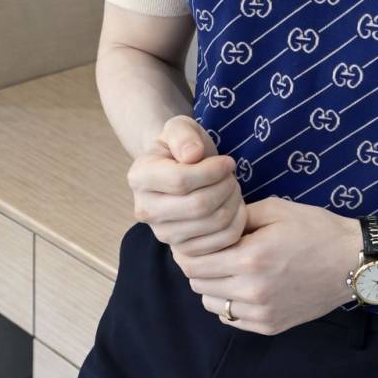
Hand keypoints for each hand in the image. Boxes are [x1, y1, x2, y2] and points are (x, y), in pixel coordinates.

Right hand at [128, 114, 245, 255]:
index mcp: (139, 177)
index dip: (213, 171)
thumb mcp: (181, 127)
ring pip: (214, 223)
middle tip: (231, 175)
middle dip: (226, 186)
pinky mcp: (183, 250)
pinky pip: (223, 241)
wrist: (182, 170)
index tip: (227, 161)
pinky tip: (234, 206)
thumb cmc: (183, 146)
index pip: (181, 181)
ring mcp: (163, 235)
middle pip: (199, 205)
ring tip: (231, 187)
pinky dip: (238, 221)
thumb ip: (183, 134)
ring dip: (234, 201)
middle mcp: (145, 210)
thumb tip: (192, 155)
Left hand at [173, 196, 359, 334]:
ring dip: (213, 285)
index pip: (193, 262)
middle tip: (213, 249)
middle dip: (199, 265)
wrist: (352, 261)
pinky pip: (232, 318)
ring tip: (230, 267)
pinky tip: (245, 284)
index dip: (188, 248)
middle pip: (198, 283)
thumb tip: (210, 225)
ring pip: (211, 304)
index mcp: (250, 258)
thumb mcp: (276, 210)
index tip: (194, 238)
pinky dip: (230, 302)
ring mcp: (261, 313)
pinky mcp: (270, 326)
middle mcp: (251, 290)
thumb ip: (237, 217)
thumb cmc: (316, 229)